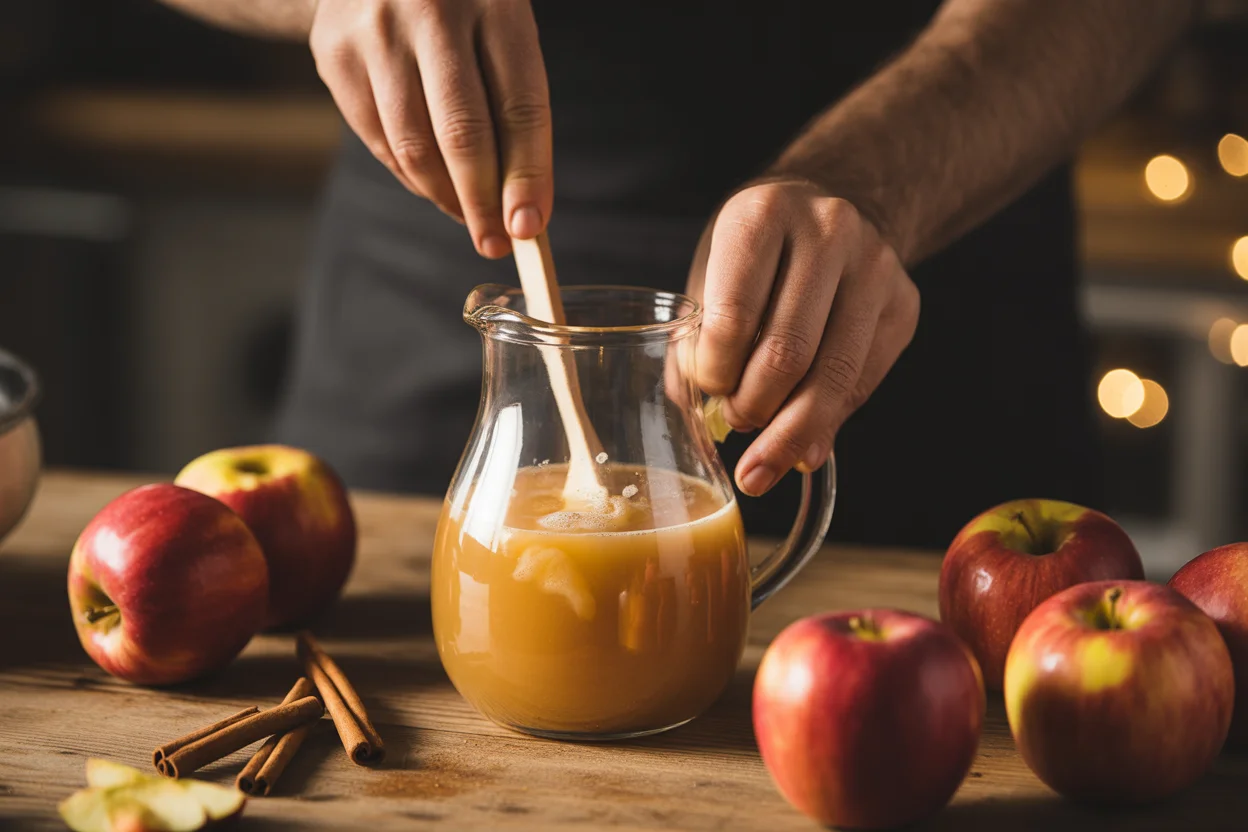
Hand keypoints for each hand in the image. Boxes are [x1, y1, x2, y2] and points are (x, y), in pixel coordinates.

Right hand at [309, 0, 551, 257]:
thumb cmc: (460, 4)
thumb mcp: (501, 28)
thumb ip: (515, 107)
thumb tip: (524, 210)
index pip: (519, 106)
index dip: (527, 176)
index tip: (528, 228)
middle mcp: (431, 9)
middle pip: (462, 133)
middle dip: (481, 203)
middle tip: (494, 243)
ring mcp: (374, 30)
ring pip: (413, 146)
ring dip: (444, 197)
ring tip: (466, 216)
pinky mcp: (334, 53)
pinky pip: (377, 139)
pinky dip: (409, 174)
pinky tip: (430, 182)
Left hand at [688, 179, 919, 495]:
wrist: (838, 200)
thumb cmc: (758, 251)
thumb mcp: (712, 273)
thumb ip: (698, 346)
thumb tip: (709, 426)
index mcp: (763, 214)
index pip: (734, 318)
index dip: (714, 374)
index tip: (707, 390)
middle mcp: (827, 231)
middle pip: (787, 355)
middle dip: (753, 408)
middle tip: (736, 423)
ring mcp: (875, 267)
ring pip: (833, 378)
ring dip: (792, 432)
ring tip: (764, 458)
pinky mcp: (904, 303)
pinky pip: (863, 383)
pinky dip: (828, 421)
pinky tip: (803, 436)